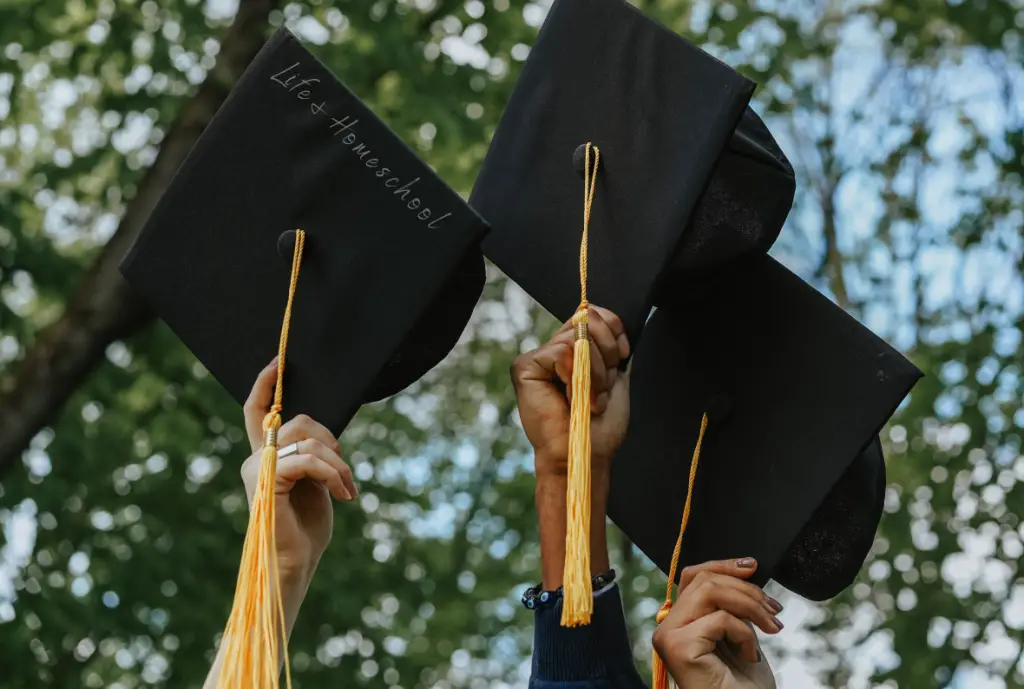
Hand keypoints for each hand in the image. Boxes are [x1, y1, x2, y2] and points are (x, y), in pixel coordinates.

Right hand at [242, 358, 357, 578]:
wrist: (297, 562)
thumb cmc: (307, 527)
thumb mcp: (316, 480)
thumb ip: (312, 453)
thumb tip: (321, 435)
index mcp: (266, 455)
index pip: (256, 412)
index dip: (264, 385)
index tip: (277, 363)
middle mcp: (255, 459)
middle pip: (300, 422)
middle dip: (332, 442)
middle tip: (346, 473)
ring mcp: (256, 469)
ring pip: (307, 440)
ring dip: (337, 463)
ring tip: (347, 488)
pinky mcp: (265, 482)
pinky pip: (307, 460)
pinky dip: (332, 473)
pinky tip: (344, 494)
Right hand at [511, 305, 629, 479]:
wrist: (584, 453)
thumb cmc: (598, 426)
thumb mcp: (613, 378)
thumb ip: (610, 349)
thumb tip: (606, 317)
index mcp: (575, 351)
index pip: (593, 314)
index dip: (614, 330)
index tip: (622, 357)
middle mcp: (555, 350)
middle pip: (587, 317)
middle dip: (607, 353)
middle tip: (604, 386)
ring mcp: (539, 358)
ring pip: (577, 338)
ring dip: (595, 372)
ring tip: (591, 399)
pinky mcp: (526, 366)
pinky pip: (561, 352)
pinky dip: (576, 377)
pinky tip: (572, 399)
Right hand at [652, 559, 780, 688]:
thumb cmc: (743, 687)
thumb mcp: (740, 633)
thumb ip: (732, 605)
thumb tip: (744, 570)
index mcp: (680, 622)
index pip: (693, 576)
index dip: (723, 565)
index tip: (754, 566)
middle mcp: (667, 627)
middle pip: (703, 579)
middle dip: (746, 589)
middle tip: (775, 611)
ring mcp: (669, 636)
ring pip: (710, 591)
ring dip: (750, 605)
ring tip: (772, 627)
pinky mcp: (679, 647)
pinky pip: (719, 619)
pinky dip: (745, 634)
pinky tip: (750, 656)